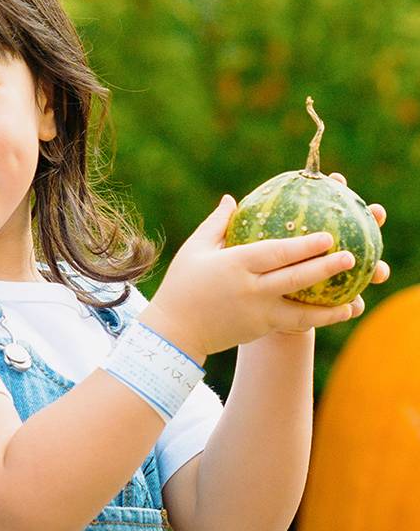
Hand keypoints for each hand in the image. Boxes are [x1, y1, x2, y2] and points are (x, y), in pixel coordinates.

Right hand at [140, 194, 381, 360]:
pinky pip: (295, 324)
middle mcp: (250, 290)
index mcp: (234, 265)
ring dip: (331, 307)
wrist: (174, 331)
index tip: (328, 236)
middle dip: (326, 269)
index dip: (304, 245)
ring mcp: (257, 314)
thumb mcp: (194, 250)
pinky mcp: (260, 330)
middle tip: (351, 257)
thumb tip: (232, 199)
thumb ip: (217, 224)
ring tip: (356, 298)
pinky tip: (337, 313)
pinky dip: (318, 319)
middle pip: (295, 279)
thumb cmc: (182, 285)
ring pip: (302, 312)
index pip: (276, 253)